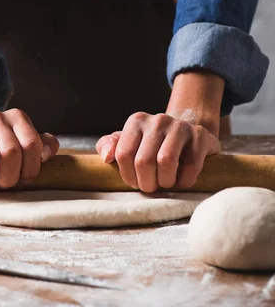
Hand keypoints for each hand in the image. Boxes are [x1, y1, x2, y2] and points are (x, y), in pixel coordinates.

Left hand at [96, 113, 220, 191]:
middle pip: (144, 161)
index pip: (123, 154)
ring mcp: (180, 126)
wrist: (186, 135)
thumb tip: (106, 157)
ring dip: (165, 182)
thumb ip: (108, 146)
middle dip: (147, 183)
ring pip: (166, 161)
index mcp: (137, 121)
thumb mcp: (127, 141)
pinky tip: (181, 181)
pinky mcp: (200, 135)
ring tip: (165, 183)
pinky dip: (184, 181)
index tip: (135, 181)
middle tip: (151, 186)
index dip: (128, 176)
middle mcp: (158, 120)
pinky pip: (191, 165)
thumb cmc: (151, 144)